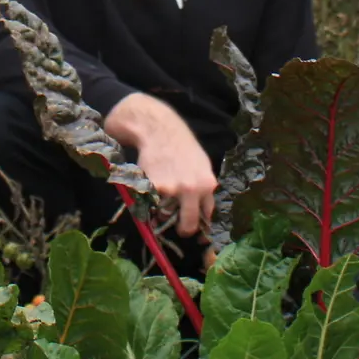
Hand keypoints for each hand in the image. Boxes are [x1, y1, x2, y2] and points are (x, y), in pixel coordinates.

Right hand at [105, 93, 216, 236]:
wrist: (159, 129)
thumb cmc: (182, 146)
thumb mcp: (202, 166)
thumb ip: (204, 189)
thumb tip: (204, 214)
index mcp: (207, 185)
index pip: (206, 216)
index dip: (199, 226)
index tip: (194, 229)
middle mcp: (192, 189)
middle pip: (188, 225)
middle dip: (183, 229)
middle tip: (178, 228)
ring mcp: (172, 189)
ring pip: (166, 215)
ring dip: (163, 211)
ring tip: (162, 194)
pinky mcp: (154, 187)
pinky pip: (152, 204)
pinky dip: (151, 200)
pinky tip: (153, 184)